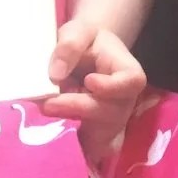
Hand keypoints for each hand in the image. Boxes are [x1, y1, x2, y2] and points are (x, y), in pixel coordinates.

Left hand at [40, 18, 146, 159]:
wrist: (82, 56)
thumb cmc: (84, 40)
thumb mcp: (78, 31)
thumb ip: (69, 45)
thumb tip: (56, 74)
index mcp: (126, 70)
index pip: (132, 81)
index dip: (113, 86)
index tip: (89, 81)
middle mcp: (124, 99)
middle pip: (112, 111)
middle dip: (79, 108)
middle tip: (48, 103)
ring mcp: (112, 119)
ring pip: (99, 132)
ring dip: (71, 122)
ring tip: (45, 109)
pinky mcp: (97, 134)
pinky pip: (90, 147)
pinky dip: (71, 141)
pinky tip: (52, 131)